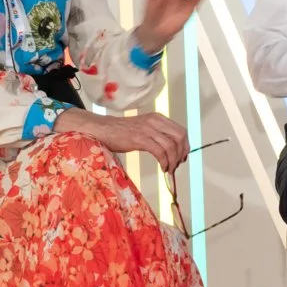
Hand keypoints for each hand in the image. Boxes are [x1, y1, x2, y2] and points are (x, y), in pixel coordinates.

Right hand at [57, 108, 189, 169]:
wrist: (101, 129)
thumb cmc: (121, 132)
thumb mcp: (143, 128)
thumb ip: (157, 134)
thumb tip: (172, 149)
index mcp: (158, 118)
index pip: (181, 130)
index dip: (185, 145)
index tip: (182, 156)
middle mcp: (155, 121)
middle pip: (180, 137)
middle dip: (181, 153)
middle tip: (177, 165)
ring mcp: (147, 129)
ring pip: (171, 146)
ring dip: (173, 160)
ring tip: (168, 168)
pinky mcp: (139, 139)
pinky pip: (160, 152)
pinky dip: (165, 162)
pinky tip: (162, 167)